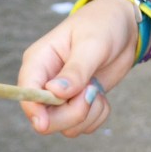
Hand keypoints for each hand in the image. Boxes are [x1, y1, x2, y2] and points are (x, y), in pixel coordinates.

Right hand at [15, 0, 140, 137]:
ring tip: (96, 89)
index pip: (26, 92)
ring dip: (87, 114)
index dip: (33, 111)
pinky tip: (100, 95)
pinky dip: (97, 116)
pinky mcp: (77, 103)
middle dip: (72, 113)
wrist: (124, 26)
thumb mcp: (92, 44)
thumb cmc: (103, 25)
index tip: (47, 123)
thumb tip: (54, 92)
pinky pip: (82, 126)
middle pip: (45, 118)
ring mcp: (61, 95)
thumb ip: (75, 70)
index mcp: (39, 61)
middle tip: (91, 91)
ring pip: (65, 126)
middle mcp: (45, 81)